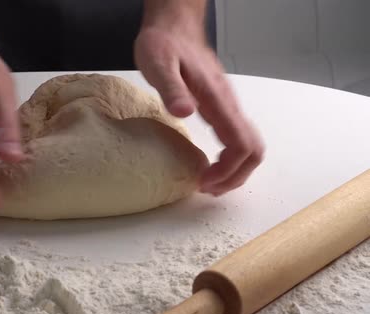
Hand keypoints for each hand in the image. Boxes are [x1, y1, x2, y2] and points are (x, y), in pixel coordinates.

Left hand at [134, 25, 263, 195]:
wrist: (174, 27)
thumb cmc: (164, 44)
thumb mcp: (158, 63)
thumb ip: (171, 88)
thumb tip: (184, 112)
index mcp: (217, 99)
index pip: (240, 144)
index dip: (227, 170)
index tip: (203, 181)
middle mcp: (228, 105)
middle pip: (253, 150)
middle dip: (235, 177)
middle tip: (207, 188)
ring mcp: (227, 106)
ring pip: (248, 146)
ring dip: (234, 170)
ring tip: (208, 182)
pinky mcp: (221, 107)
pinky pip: (237, 138)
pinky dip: (230, 159)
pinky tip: (209, 164)